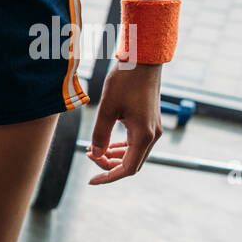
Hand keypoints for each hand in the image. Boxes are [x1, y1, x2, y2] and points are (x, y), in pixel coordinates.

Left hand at [85, 64, 163, 183]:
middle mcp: (153, 135)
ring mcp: (153, 129)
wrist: (143, 60)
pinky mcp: (150, 122)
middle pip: (131, 164)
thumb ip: (100, 134)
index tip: (91, 181)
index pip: (127, 169)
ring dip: (113, 156)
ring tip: (92, 150)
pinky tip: (104, 144)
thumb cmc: (125, 81)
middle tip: (88, 155)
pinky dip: (120, 147)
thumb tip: (96, 155)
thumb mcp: (107, 109)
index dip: (108, 177)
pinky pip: (135, 143)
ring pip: (133, 154)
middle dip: (108, 165)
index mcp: (144, 135)